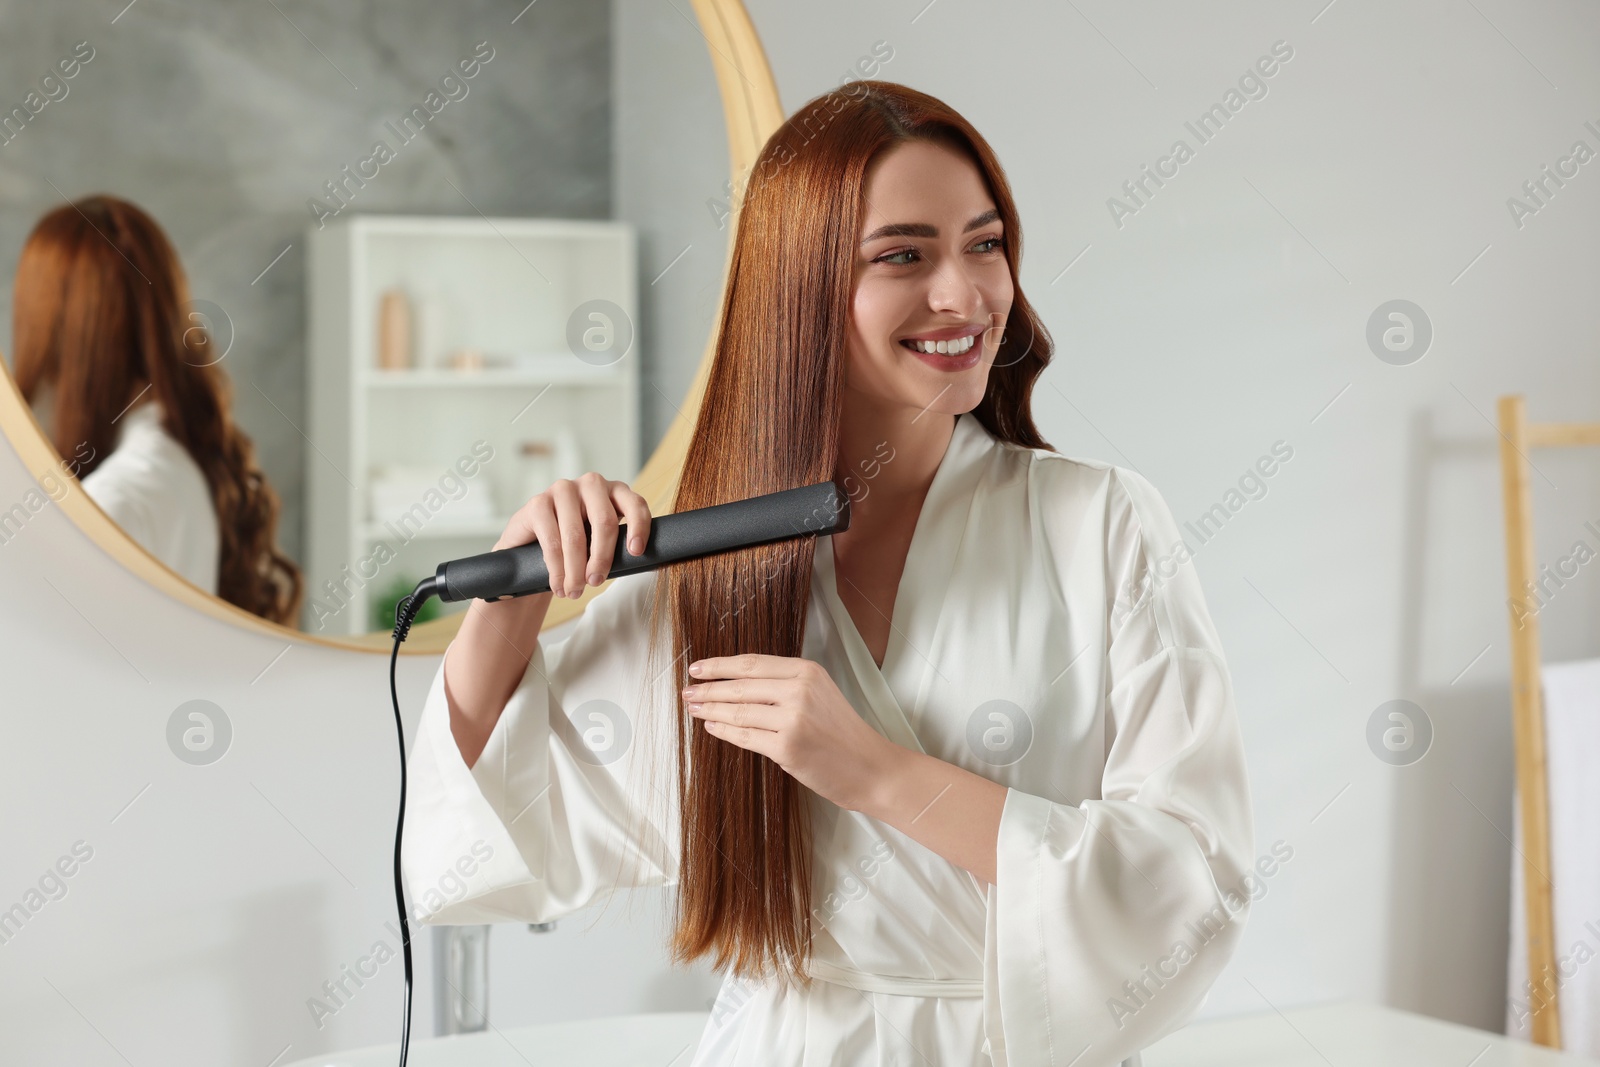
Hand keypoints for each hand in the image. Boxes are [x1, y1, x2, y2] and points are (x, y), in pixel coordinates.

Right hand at [494, 472, 650, 598]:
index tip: (635, 553)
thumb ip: (619, 543)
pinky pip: (551, 540)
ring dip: (575, 571)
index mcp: (614, 491)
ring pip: (575, 535)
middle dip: (601, 558)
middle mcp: (590, 484)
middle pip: (605, 521)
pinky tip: (558, 584)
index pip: (635, 504)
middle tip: (595, 582)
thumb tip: (636, 559)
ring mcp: (563, 489)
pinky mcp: (537, 502)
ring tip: (573, 591)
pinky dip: (556, 569)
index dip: (639, 527)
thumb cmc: (576, 547)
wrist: (532, 549)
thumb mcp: (602, 541)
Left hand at [683, 654, 900, 811]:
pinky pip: (745, 736)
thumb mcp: (820, 695)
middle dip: (708, 688)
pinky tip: (712, 727)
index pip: (752, 663)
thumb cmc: (844, 734)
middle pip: (741, 685)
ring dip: (710, 709)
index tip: (698, 668)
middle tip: (687, 691)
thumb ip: (786, 685)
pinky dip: (724, 731)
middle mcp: (799, 690)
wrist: (870, 768)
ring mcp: (792, 719)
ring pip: (738, 710)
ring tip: (694, 708)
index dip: (720, 665)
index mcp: (807, 671)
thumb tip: (739, 683)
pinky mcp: (786, 747)